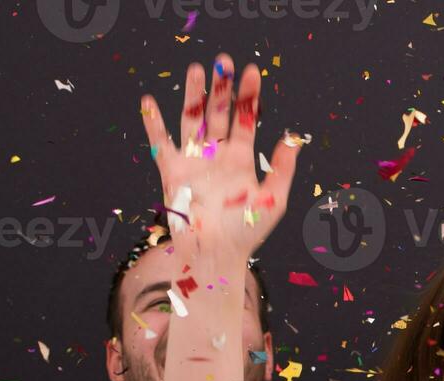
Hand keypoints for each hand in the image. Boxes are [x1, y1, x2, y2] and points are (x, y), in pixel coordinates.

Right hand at [140, 53, 302, 259]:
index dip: (248, 96)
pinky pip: (161, 144)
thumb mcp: (274, 200)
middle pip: (218, 113)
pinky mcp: (172, 173)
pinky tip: (149, 101)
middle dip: (221, 88)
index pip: (245, 119)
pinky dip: (153, 124)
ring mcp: (194, 162)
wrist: (216, 255)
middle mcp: (216, 155)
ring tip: (197, 70)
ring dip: (193, 96)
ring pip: (192, 121)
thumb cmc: (246, 232)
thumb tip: (293, 138)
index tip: (252, 72)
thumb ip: (283, 169)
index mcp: (241, 159)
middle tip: (224, 61)